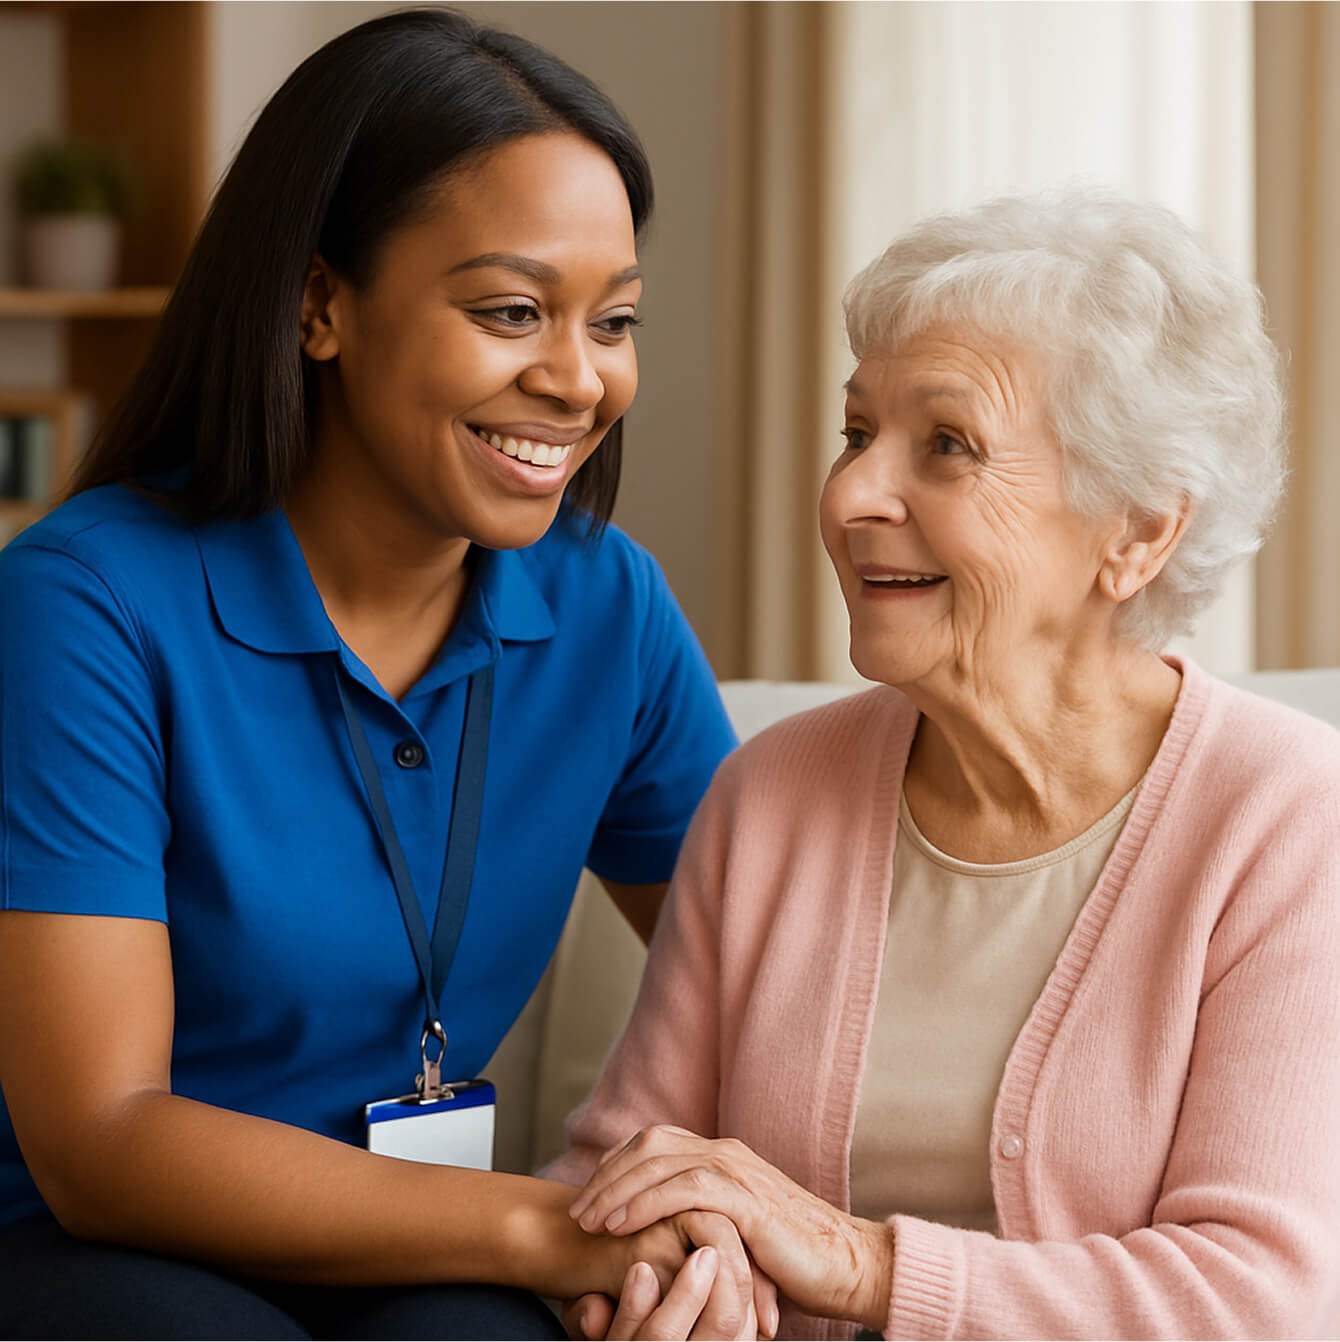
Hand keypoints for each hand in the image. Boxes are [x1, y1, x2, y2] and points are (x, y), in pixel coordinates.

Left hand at [569, 1125, 892, 1328]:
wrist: (847, 1267)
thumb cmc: (791, 1262)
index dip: (615, 1166)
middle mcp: (725, 1153)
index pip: (653, 1144)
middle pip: (648, 1146)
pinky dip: (646, 1202)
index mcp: (722, 1157)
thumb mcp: (733, 1234)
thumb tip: (658, 1240)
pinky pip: (685, 1189)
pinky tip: (620, 1225)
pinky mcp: (747, 1199)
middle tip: (575, 1211)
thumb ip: (699, 1223)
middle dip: (605, 1176)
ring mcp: (737, 1170)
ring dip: (616, 1190)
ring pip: (660, 1161)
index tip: (588, 1197)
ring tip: (587, 1221)